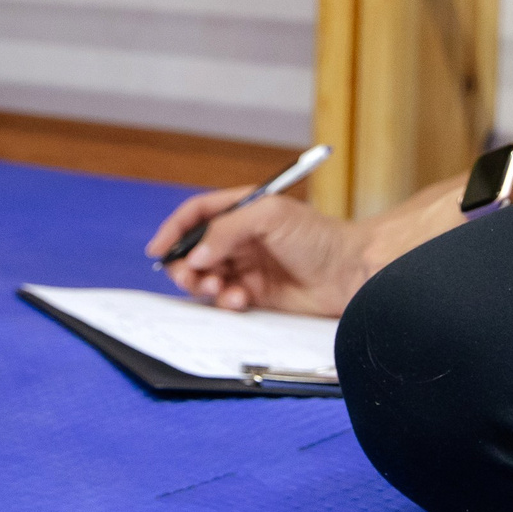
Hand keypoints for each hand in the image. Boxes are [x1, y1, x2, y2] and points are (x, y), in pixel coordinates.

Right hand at [145, 187, 374, 315]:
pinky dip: (224, 300)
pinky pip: (225, 298)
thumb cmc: (320, 236)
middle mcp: (240, 239)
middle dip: (185, 264)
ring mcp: (247, 267)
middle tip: (190, 276)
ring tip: (218, 287)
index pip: (196, 215)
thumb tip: (196, 254)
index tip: (158, 249)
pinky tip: (239, 299)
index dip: (174, 230)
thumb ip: (226, 230)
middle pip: (194, 249)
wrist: (354, 272)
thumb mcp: (269, 216)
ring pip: (206, 276)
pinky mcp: (256, 294)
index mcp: (241, 211)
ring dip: (203, 283)